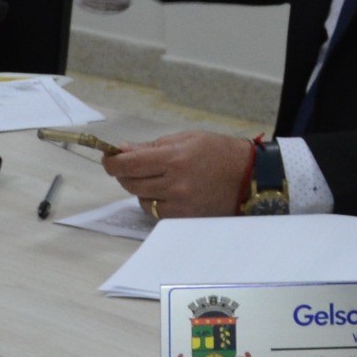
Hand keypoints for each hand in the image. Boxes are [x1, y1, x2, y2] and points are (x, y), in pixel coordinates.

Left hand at [105, 130, 256, 219]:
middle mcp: (175, 184)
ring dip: (140, 189)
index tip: (108, 159)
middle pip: (131, 183)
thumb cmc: (218, 152)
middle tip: (130, 166)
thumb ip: (153, 146)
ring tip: (156, 178)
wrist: (248, 176)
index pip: (129, 164)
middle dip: (124, 174)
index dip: (112, 162)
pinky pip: (156, 212)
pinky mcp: (185, 217)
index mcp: (174, 159)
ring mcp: (180, 204)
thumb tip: (124, 150)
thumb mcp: (186, 139)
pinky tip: (166, 192)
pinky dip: (154, 202)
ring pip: (141, 199)